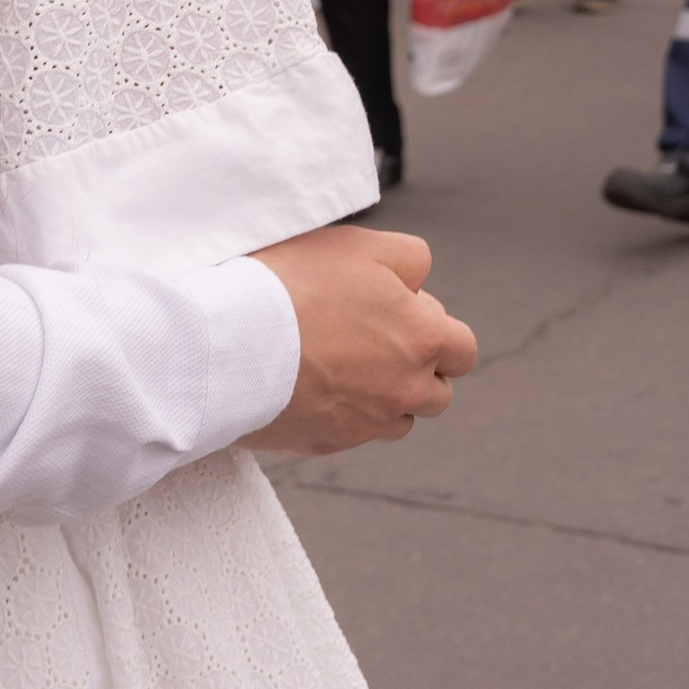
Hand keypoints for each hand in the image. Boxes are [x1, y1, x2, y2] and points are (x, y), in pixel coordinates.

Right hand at [245, 227, 476, 453]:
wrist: (226, 340)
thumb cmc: (291, 284)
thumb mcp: (359, 245)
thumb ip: (408, 260)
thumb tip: (420, 282)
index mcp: (422, 339)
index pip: (463, 349)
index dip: (436, 330)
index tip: (402, 315)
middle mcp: (404, 390)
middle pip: (436, 392)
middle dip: (416, 369)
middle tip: (370, 340)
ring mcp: (366, 424)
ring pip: (396, 419)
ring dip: (382, 397)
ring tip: (339, 365)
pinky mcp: (326, 444)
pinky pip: (349, 434)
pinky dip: (339, 415)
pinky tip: (308, 385)